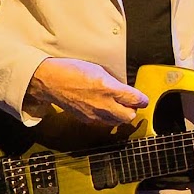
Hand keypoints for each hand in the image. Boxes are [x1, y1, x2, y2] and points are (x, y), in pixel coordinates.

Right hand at [24, 57, 146, 132]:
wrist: (51, 82)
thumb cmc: (72, 71)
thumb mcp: (98, 70)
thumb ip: (114, 83)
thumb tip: (125, 90)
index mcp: (108, 88)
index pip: (135, 99)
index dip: (142, 99)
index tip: (143, 98)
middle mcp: (103, 104)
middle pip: (130, 116)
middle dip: (133, 109)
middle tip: (131, 102)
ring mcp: (94, 114)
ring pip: (117, 122)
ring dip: (121, 115)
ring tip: (117, 105)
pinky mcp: (87, 120)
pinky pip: (104, 123)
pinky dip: (108, 118)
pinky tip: (104, 109)